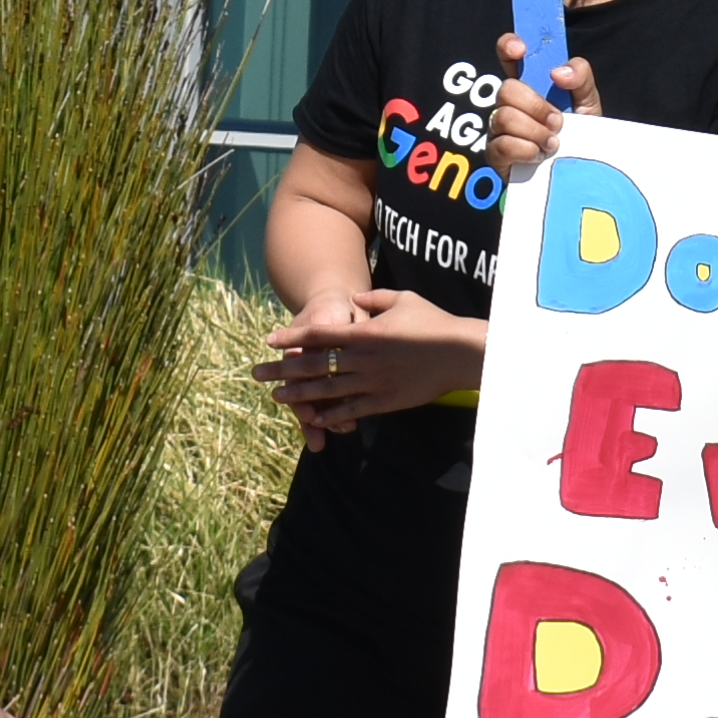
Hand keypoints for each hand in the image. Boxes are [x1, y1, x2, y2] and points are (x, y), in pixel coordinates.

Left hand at [261, 290, 485, 438]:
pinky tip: (315, 419)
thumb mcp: (403, 299)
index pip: (319, 334)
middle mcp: (363, 358)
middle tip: (257, 373)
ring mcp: (373, 382)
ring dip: (299, 394)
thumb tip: (355, 298)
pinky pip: (352, 409)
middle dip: (283, 369)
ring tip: (277, 396)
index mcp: (364, 332)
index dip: (292, 336)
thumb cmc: (434, 322)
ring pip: (327, 390)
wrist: (460, 352)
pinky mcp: (385, 401)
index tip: (271, 339)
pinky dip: (332, 414)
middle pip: (314, 364)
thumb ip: (374, 298)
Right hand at [482, 37, 598, 170]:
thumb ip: (581, 78)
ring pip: (505, 117)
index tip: (521, 49)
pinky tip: (539, 156)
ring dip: (536, 132)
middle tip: (557, 122)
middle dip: (536, 106)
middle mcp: (509, 103)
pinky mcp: (495, 155)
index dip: (508, 45)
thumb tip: (558, 72)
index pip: (509, 55)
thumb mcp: (588, 103)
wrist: (579, 175)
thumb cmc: (580, 135)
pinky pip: (503, 145)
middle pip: (507, 89)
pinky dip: (527, 151)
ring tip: (553, 143)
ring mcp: (499, 129)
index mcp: (530, 84)